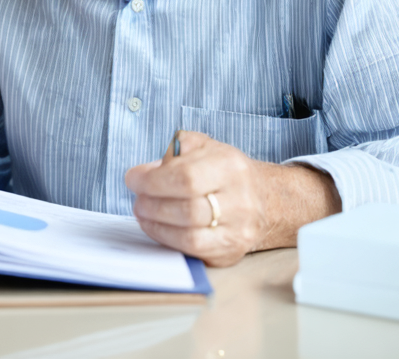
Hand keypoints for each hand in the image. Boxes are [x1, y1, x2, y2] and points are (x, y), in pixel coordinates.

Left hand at [125, 130, 339, 266]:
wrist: (265, 199)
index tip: (133, 179)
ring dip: (155, 224)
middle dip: (151, 204)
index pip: (186, 178)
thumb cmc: (225, 172)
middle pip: (187, 209)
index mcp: (231, 167)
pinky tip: (157, 227)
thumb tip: (146, 172)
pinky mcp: (231, 252)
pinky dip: (167, 239)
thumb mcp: (205, 147)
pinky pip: (193, 251)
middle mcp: (240, 201)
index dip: (152, 181)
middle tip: (137, 198)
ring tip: (142, 211)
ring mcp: (239, 231)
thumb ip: (175, 150)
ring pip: (189, 235)